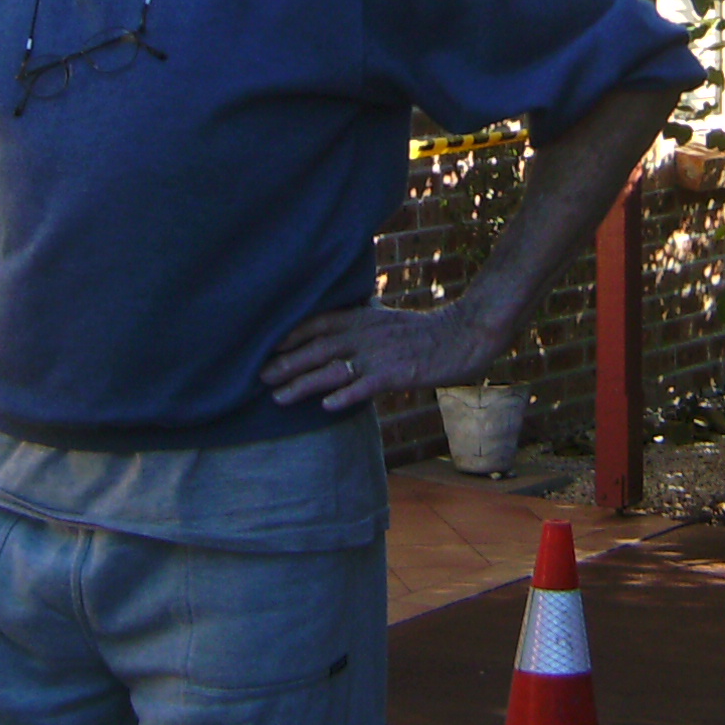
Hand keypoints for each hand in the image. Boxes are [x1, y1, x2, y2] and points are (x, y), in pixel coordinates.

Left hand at [262, 294, 511, 412]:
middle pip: (317, 348)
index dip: (291, 335)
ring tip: (279, 398)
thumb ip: (362, 324)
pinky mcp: (396, 374)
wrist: (463, 334)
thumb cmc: (425, 332)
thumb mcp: (387, 320)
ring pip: (333, 370)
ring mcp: (379, 354)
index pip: (319, 323)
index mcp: (362, 319)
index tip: (267, 347)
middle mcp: (365, 334)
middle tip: (260, 378)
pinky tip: (327, 406)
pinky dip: (346, 395)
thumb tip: (338, 331)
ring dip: (303, 383)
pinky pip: (366, 385)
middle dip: (287, 363)